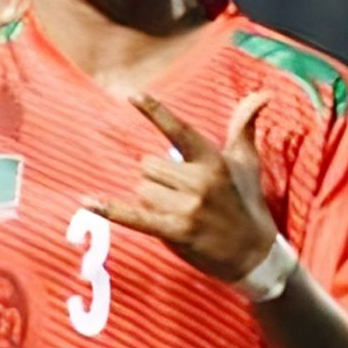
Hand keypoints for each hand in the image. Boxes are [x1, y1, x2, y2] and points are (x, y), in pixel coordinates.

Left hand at [85, 93, 278, 285]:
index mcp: (213, 160)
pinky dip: (110, 209)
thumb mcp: (247, 162)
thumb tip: (261, 94)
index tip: (132, 94)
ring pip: (141, 191)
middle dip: (157, 181)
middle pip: (146, 167)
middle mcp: (201, 180)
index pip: (179, 131)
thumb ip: (244, 127)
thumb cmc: (245, 201)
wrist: (254, 252)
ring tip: (180, 213)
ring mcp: (189, 206)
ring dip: (152, 202)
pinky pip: (135, 216)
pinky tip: (87, 201)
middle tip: (184, 197)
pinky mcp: (177, 230)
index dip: (156, 112)